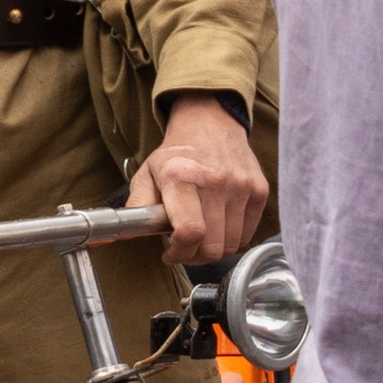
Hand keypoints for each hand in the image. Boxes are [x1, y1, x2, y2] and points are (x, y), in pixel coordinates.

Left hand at [129, 96, 268, 264]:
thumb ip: (137, 206)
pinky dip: (231, 238)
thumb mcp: (146, 174)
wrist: (210, 126)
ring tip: (200, 234)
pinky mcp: (259, 191)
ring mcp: (241, 186)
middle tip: (184, 246)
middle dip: (194, 255)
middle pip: (212, 246)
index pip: (190, 232)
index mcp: (182, 176)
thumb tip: (122, 232)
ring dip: (213, 248)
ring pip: (231, 245)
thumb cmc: (176, 156)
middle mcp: (216, 181)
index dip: (179, 253)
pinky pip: (247, 235)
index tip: (170, 254)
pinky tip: (217, 226)